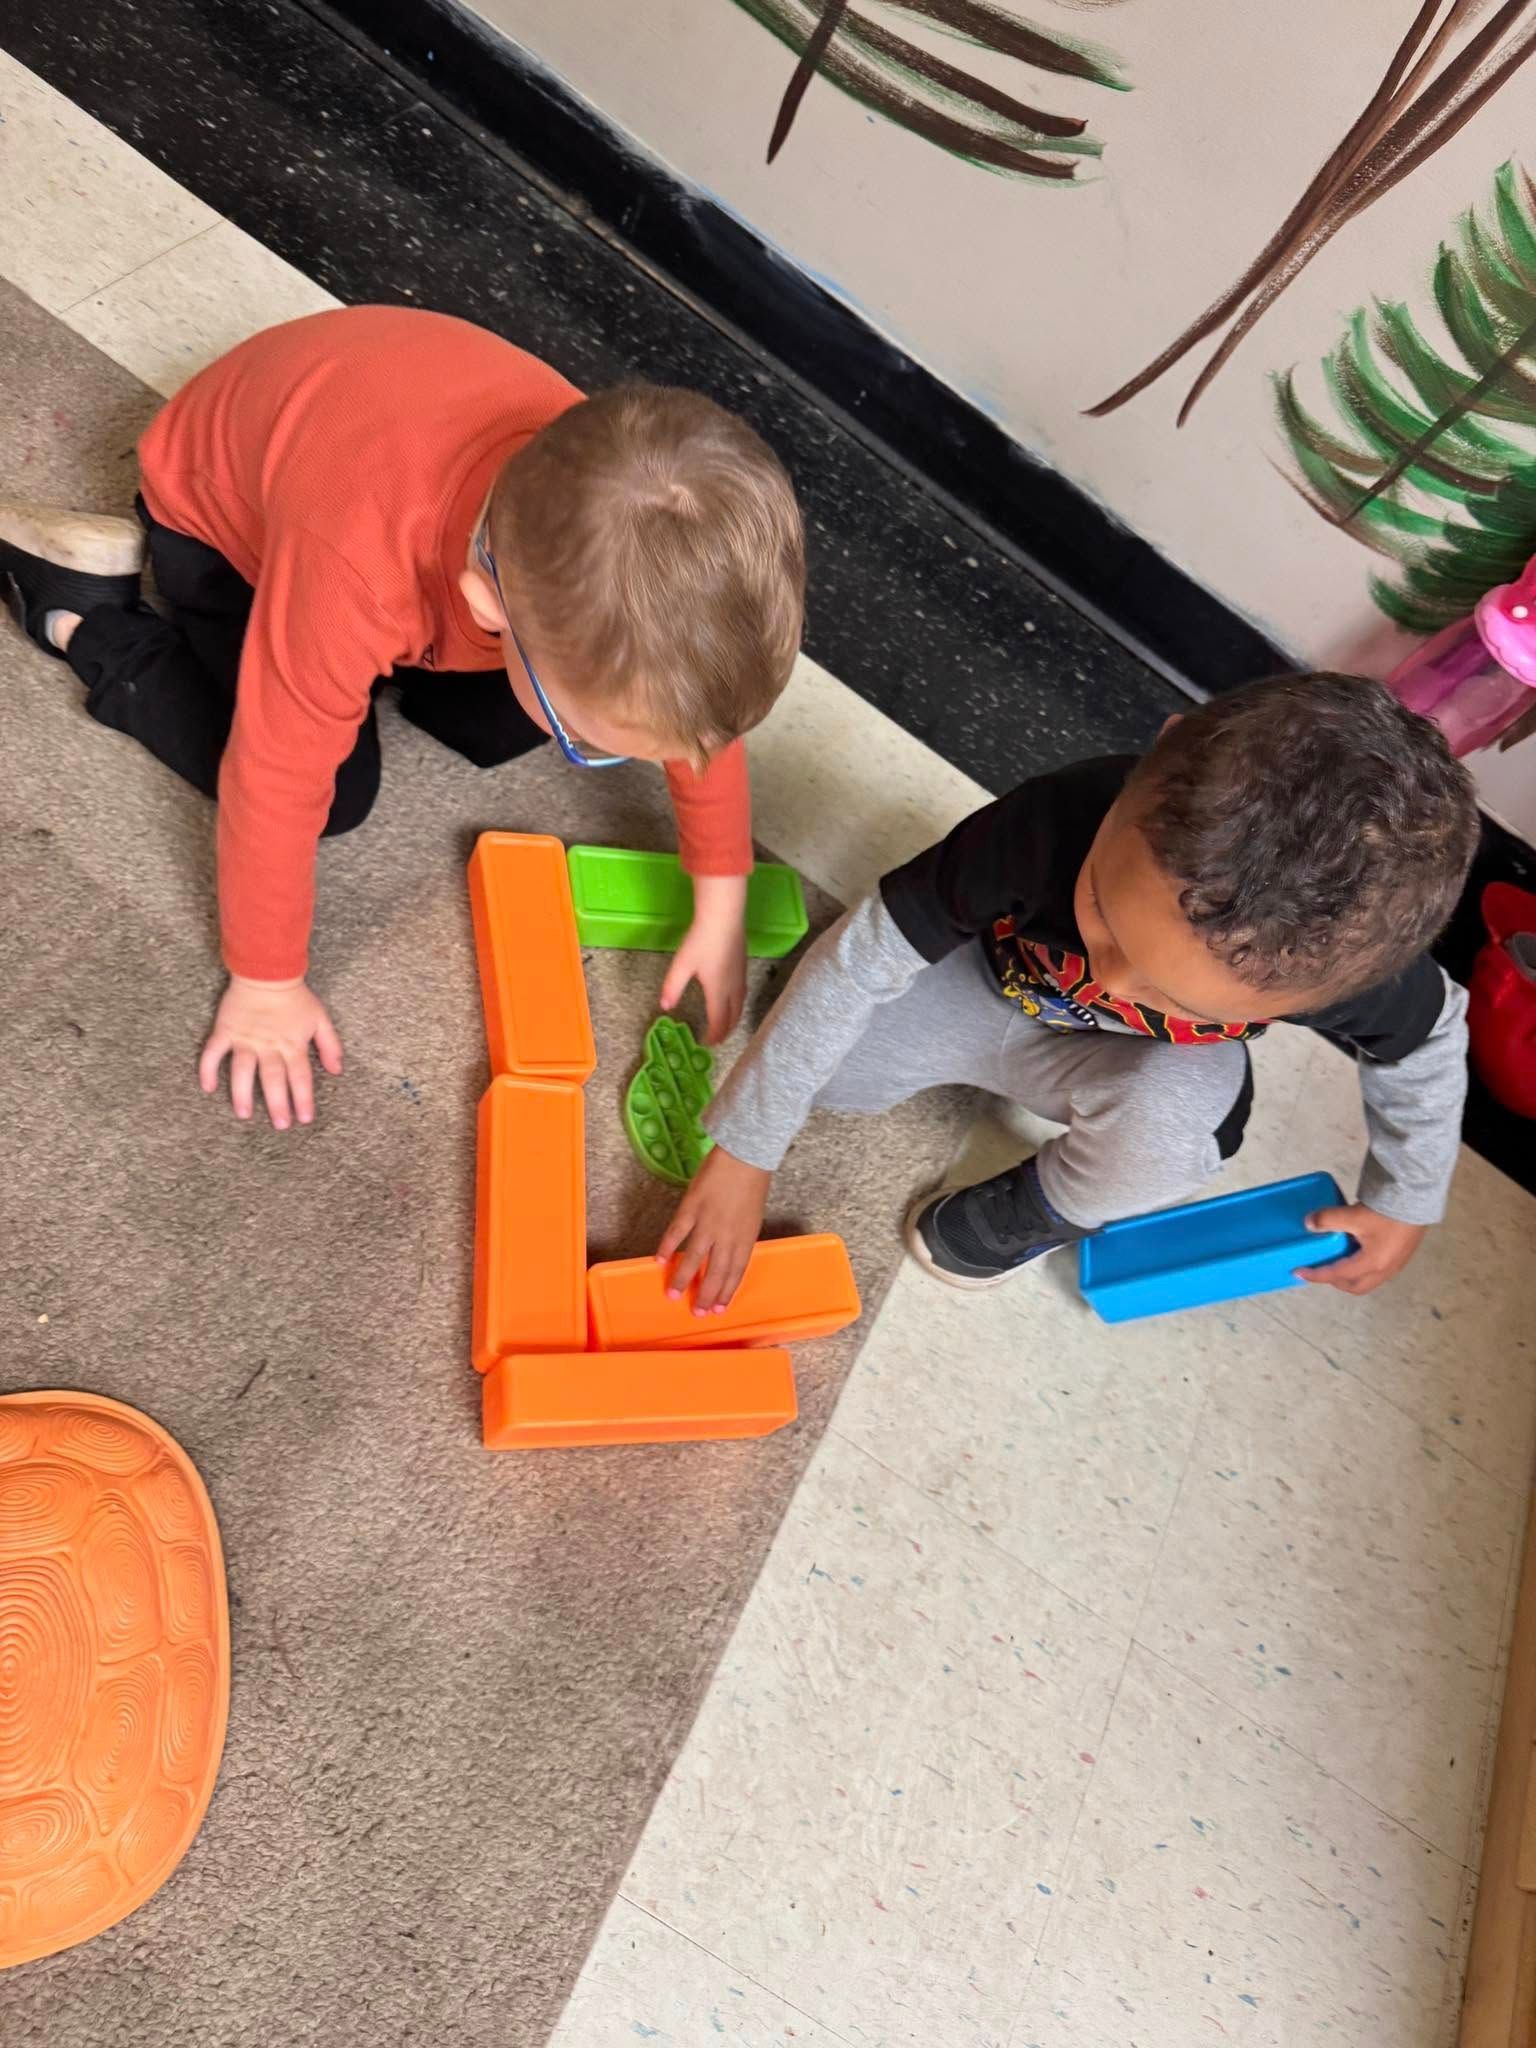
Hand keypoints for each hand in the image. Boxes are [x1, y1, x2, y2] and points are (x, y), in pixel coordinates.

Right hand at [198, 974, 343, 1129]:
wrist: (266, 971)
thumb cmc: (295, 996)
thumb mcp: (320, 1018)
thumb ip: (330, 1045)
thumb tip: (337, 1070)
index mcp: (292, 1044)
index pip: (300, 1077)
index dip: (303, 1099)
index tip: (305, 1118)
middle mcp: (268, 1045)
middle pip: (273, 1079)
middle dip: (278, 1103)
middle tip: (280, 1125)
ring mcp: (244, 1039)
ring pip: (241, 1071)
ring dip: (242, 1094)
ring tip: (244, 1114)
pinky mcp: (225, 1031)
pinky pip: (213, 1053)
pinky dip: (207, 1069)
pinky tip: (208, 1088)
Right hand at [656, 1146, 771, 1313]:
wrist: (745, 1155)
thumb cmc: (753, 1183)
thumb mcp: (753, 1216)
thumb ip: (740, 1236)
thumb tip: (728, 1254)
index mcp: (746, 1238)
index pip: (735, 1273)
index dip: (726, 1292)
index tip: (718, 1309)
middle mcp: (727, 1236)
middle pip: (715, 1272)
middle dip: (706, 1295)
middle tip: (696, 1312)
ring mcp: (707, 1223)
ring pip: (693, 1259)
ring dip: (683, 1279)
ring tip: (673, 1296)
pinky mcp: (691, 1208)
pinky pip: (676, 1233)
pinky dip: (667, 1248)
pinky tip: (659, 1261)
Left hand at [659, 872, 748, 1044]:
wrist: (724, 916)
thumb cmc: (702, 941)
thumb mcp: (682, 965)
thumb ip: (673, 987)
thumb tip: (665, 1006)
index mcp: (718, 991)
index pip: (718, 1020)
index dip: (714, 1035)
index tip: (708, 1044)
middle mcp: (733, 987)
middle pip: (734, 1015)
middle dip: (727, 1030)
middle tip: (719, 1039)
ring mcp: (741, 975)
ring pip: (741, 1004)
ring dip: (734, 1017)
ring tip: (729, 1023)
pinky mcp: (743, 964)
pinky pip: (743, 992)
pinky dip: (738, 1003)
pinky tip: (733, 996)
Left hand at [1300, 1204, 1425, 1295]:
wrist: (1417, 1200)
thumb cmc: (1388, 1212)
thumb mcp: (1353, 1216)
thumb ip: (1328, 1220)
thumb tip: (1308, 1223)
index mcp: (1372, 1264)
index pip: (1337, 1275)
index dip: (1315, 1275)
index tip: (1299, 1272)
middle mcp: (1385, 1269)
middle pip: (1355, 1286)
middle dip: (1335, 1281)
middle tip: (1320, 1270)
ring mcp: (1396, 1263)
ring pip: (1368, 1278)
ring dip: (1350, 1274)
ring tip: (1337, 1260)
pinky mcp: (1401, 1253)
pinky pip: (1378, 1268)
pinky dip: (1362, 1265)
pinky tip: (1357, 1248)